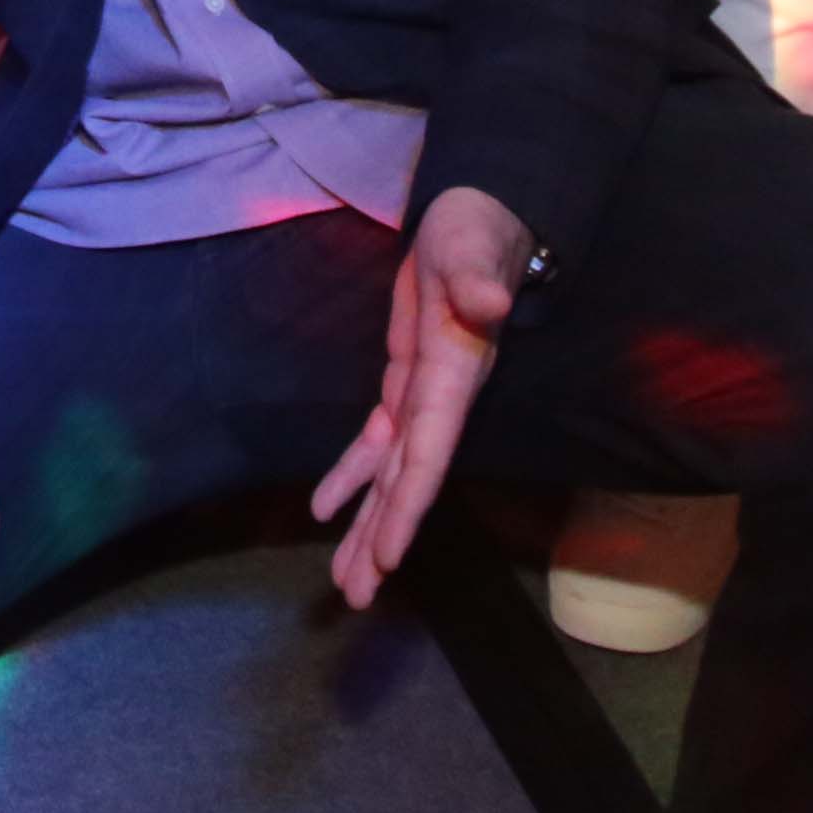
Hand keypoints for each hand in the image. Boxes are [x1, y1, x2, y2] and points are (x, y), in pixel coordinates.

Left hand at [312, 189, 532, 609]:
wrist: (479, 216)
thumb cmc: (476, 230)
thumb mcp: (472, 248)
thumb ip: (477, 280)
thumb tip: (487, 302)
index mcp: (453, 377)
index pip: (428, 453)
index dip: (408, 506)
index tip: (387, 557)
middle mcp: (440, 401)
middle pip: (408, 482)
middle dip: (383, 538)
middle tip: (356, 596)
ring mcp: (422, 397)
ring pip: (391, 474)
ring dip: (367, 524)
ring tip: (344, 579)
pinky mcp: (404, 383)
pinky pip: (376, 443)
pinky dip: (352, 476)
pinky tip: (325, 510)